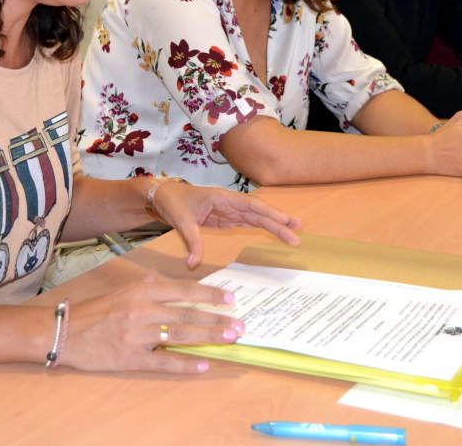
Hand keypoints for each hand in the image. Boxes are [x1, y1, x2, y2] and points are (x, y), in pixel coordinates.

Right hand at [63, 274, 241, 372]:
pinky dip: (184, 364)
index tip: (230, 300)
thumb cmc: (97, 311)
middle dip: (216, 320)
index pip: (183, 291)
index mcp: (141, 291)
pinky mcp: (130, 358)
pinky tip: (202, 365)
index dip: (209, 295)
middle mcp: (142, 310)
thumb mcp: (124, 289)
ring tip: (228, 340)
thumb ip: (150, 286)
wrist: (65, 332)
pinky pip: (163, 361)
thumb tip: (178, 286)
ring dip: (208, 338)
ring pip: (180, 336)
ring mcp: (136, 335)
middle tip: (239, 326)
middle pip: (187, 315)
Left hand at [151, 180, 301, 267]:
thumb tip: (193, 265)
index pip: (250, 205)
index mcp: (222, 198)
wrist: (162, 196)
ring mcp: (228, 210)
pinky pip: (246, 223)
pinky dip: (261, 227)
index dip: (269, 213)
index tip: (285, 220)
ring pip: (256, 217)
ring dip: (274, 225)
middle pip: (258, 212)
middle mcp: (229, 203)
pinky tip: (274, 231)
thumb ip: (191, 242)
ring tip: (293, 233)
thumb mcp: (181, 221)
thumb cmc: (173, 202)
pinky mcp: (224, 218)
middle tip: (298, 231)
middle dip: (278, 221)